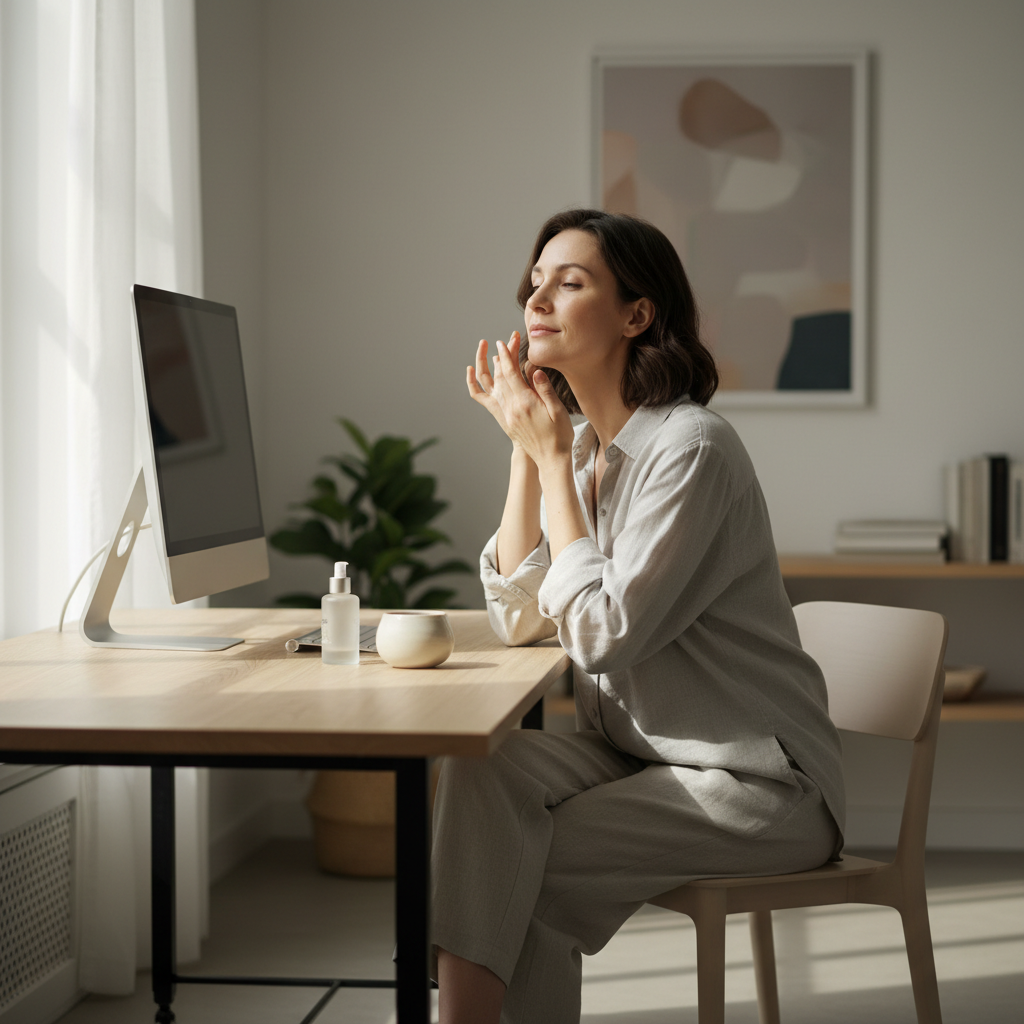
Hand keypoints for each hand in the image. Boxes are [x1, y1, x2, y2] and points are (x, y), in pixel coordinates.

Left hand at [467, 331, 573, 467]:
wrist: (550, 458)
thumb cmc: (559, 435)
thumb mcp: (558, 411)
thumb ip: (545, 390)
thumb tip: (535, 370)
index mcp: (525, 404)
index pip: (511, 374)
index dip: (507, 356)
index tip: (503, 341)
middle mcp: (511, 408)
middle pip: (502, 376)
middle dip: (503, 356)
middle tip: (506, 341)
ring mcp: (506, 414)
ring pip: (494, 385)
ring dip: (492, 367)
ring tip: (492, 351)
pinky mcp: (504, 419)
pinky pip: (485, 399)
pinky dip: (475, 385)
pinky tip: (471, 373)